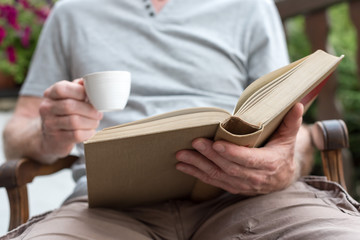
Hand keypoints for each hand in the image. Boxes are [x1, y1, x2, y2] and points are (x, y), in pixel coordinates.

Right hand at [39, 79, 102, 158]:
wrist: (51, 137)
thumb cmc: (65, 113)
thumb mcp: (68, 97)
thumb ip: (79, 88)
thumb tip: (93, 81)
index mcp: (50, 94)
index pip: (62, 89)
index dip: (80, 92)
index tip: (92, 98)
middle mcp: (46, 108)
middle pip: (70, 106)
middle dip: (90, 110)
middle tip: (99, 113)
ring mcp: (49, 124)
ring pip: (74, 121)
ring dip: (91, 122)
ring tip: (95, 122)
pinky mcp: (56, 139)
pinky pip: (76, 135)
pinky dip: (88, 133)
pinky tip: (91, 131)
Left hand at [176, 103, 303, 194]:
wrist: (282, 178)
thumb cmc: (283, 152)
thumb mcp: (289, 137)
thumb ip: (291, 122)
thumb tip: (298, 103)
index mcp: (269, 164)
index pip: (249, 160)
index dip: (232, 153)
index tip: (216, 144)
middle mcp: (254, 178)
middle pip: (229, 167)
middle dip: (210, 155)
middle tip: (194, 142)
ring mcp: (242, 185)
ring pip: (217, 175)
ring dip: (198, 165)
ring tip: (181, 154)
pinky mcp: (232, 186)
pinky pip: (212, 181)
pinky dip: (196, 174)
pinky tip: (182, 166)